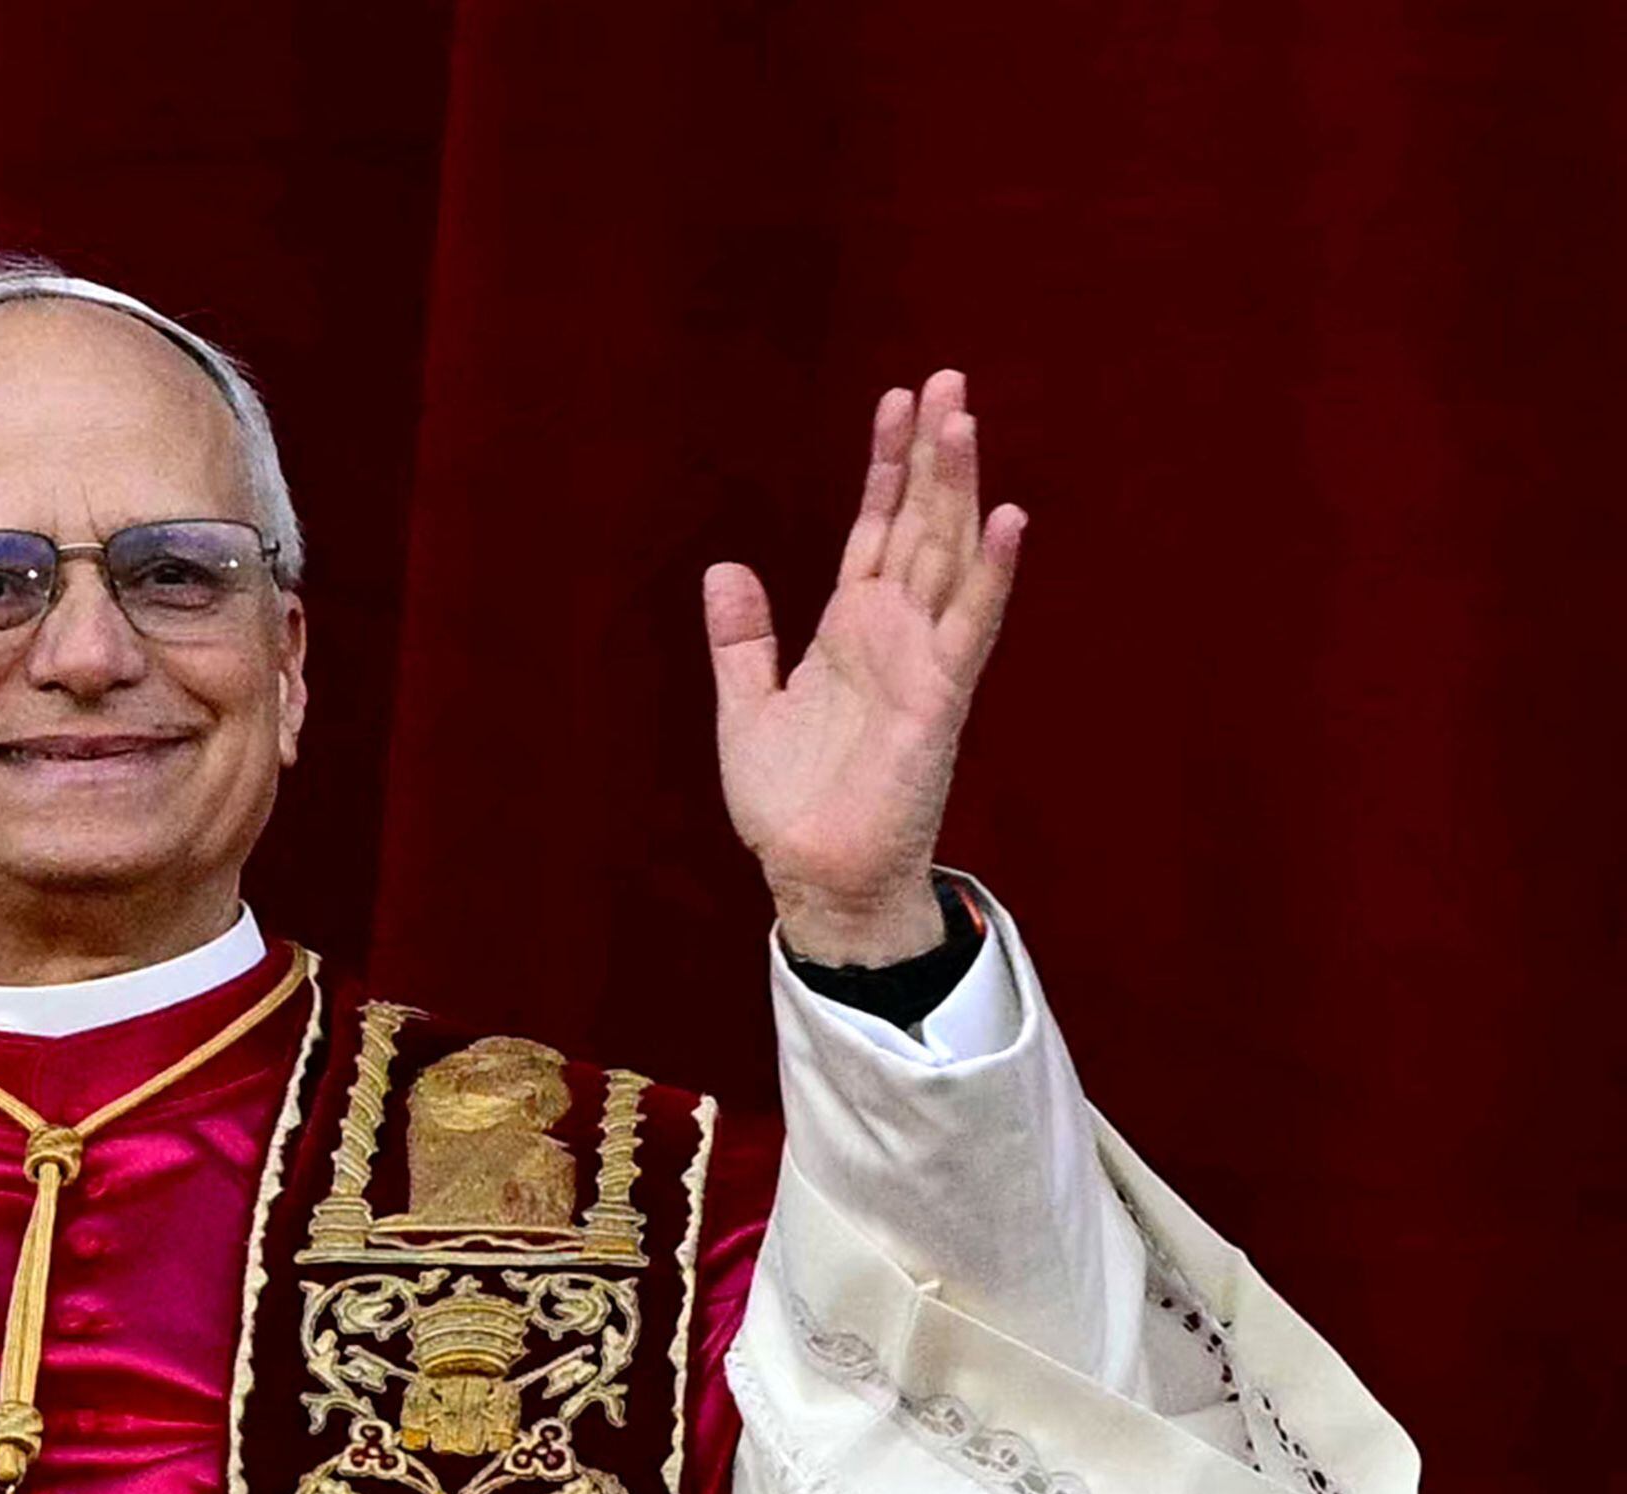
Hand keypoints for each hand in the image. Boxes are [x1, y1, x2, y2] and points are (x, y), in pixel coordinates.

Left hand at [703, 370, 1025, 964]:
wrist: (812, 876)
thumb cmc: (790, 802)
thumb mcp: (747, 706)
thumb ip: (742, 638)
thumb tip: (727, 568)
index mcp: (850, 628)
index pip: (876, 527)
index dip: (887, 465)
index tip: (898, 399)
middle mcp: (894, 633)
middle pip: (920, 523)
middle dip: (932, 453)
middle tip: (948, 378)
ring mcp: (923, 661)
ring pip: (948, 556)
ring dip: (959, 489)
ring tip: (966, 419)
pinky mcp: (939, 699)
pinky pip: (970, 626)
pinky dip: (990, 573)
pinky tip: (1007, 519)